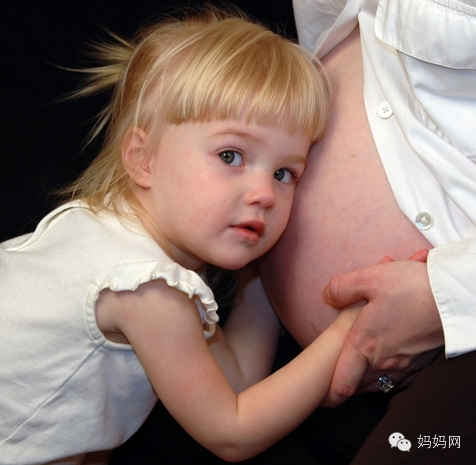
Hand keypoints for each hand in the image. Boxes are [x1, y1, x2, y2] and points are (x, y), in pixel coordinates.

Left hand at [321, 250, 443, 406]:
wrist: (455, 297)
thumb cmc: (412, 288)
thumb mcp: (370, 278)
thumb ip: (342, 288)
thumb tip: (327, 296)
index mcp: (364, 345)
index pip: (341, 385)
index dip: (326, 393)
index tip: (320, 393)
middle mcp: (383, 362)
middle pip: (356, 385)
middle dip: (344, 376)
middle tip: (336, 363)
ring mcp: (403, 366)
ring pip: (376, 381)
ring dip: (364, 372)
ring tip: (359, 353)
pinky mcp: (419, 363)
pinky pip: (395, 376)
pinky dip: (385, 368)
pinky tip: (384, 350)